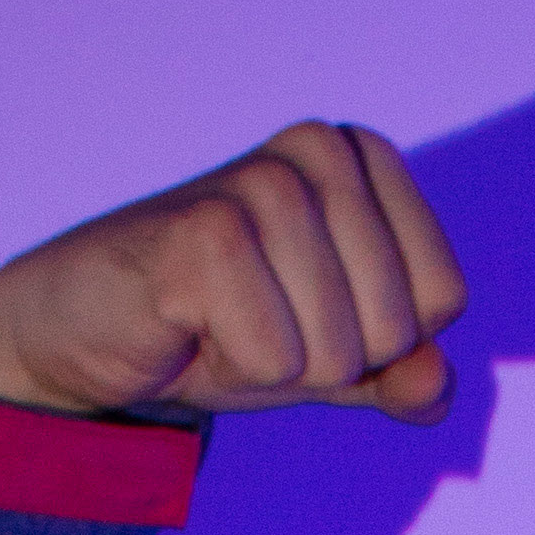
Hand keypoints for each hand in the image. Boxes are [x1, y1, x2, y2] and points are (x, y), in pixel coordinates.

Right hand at [0, 119, 468, 425]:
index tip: (307, 313)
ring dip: (274, 366)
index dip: (380, 343)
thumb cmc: (220, 329)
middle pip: (395, 330)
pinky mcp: (206, 232)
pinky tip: (187, 324)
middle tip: (254, 322)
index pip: (443, 299)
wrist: (91, 329)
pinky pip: (277, 359)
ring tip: (219, 321)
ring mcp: (263, 184)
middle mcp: (320, 150)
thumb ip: (399, 374)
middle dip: (327, 360)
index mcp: (362, 158)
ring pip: (338, 351)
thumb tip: (432, 383)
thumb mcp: (330, 359)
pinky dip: (232, 367)